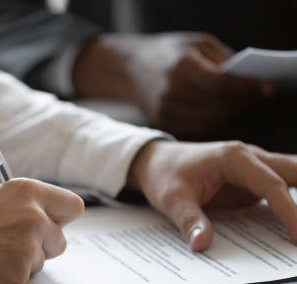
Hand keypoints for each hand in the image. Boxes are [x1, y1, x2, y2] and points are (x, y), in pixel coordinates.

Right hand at [0, 178, 83, 283]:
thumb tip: (42, 216)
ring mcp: (29, 246)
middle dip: (42, 246)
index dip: (60, 219)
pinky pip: (27, 279)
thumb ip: (22, 206)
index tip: (51, 225)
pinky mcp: (20, 273)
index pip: (72, 207)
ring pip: (43, 261)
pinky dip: (11, 278)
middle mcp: (35, 216)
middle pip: (61, 239)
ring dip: (24, 263)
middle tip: (10, 246)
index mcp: (27, 191)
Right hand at [73, 33, 273, 136]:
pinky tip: (220, 111)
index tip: (265, 87)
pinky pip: (198, 127)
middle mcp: (170, 90)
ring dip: (230, 114)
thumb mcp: (197, 44)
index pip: (220, 84)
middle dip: (242, 102)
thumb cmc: (169, 52)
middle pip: (217, 105)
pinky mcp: (163, 122)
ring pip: (210, 120)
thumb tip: (246, 81)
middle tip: (255, 97)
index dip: (246, 88)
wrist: (129, 68)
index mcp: (180, 66)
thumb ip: (222, 60)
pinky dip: (214, 121)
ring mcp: (165, 110)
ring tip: (240, 104)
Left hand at [128, 140, 296, 251]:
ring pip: (293, 177)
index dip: (289, 211)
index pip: (272, 185)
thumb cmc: (164, 174)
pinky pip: (281, 190)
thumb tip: (202, 244)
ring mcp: (255, 169)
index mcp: (234, 158)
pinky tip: (294, 226)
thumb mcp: (171, 199)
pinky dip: (293, 202)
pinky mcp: (253, 182)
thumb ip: (189, 220)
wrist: (156, 161)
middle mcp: (251, 158)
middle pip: (294, 174)